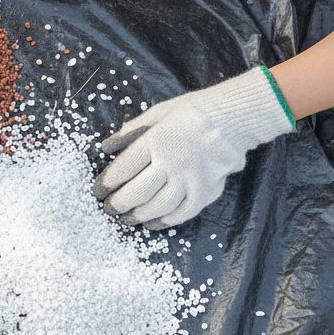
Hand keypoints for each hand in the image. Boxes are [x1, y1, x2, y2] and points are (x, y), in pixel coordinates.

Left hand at [93, 67, 294, 227]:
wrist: (236, 116)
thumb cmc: (192, 111)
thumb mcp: (157, 112)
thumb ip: (131, 131)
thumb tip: (105, 148)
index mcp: (157, 140)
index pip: (124, 169)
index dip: (107, 184)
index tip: (98, 192)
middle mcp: (173, 162)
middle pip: (138, 192)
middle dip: (118, 204)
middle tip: (109, 209)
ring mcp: (192, 178)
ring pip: (159, 206)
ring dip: (138, 216)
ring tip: (126, 218)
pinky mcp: (208, 189)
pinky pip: (184, 212)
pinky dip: (166, 221)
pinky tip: (153, 223)